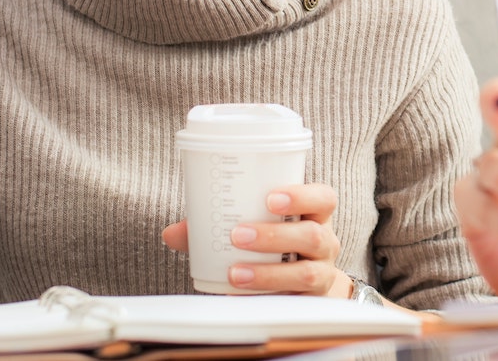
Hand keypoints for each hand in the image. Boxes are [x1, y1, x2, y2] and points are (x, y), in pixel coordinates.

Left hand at [162, 183, 349, 296]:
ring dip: (268, 273)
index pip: (324, 199)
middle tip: (238, 235)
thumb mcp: (257, 227)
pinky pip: (294, 302)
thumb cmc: (276, 245)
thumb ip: (216, 226)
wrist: (304, 284)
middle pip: (313, 235)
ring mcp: (322, 274)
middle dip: (275, 236)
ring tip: (235, 272)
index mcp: (315, 216)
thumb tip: (172, 233)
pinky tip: (239, 296)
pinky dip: (265, 298)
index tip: (270, 198)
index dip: (302, 196)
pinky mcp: (311, 302)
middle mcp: (325, 243)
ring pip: (306, 273)